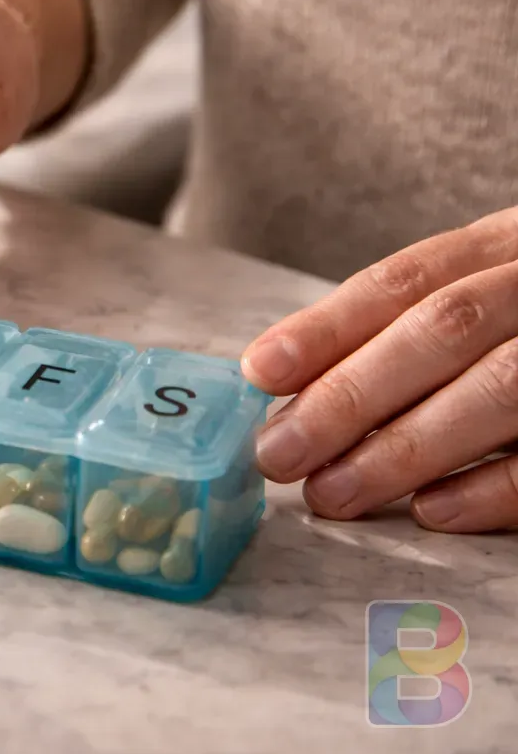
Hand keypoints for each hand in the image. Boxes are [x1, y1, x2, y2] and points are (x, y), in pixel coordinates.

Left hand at [244, 207, 517, 531]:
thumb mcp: (493, 289)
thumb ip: (407, 326)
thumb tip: (285, 382)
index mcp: (512, 242)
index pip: (408, 278)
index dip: (330, 325)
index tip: (261, 371)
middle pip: (444, 329)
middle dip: (351, 395)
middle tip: (278, 454)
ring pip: (503, 387)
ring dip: (407, 447)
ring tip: (333, 493)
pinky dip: (498, 485)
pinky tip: (432, 512)